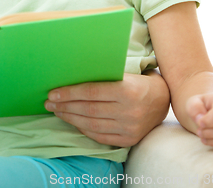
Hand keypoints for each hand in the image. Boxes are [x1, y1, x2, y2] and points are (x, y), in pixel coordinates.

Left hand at [44, 72, 169, 147]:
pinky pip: (101, 136)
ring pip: (92, 125)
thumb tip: (70, 76)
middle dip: (65, 106)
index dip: (69, 93)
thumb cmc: (136, 81)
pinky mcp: (129, 139)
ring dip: (71, 118)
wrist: (163, 99)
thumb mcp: (122, 73)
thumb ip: (101, 76)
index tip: (53, 93)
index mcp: (127, 90)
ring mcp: (130, 127)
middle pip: (89, 110)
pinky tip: (73, 122)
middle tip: (49, 103)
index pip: (91, 92)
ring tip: (57, 112)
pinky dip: (84, 129)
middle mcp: (129, 110)